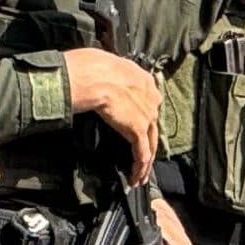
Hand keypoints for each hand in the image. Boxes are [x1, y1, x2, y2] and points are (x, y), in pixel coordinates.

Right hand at [65, 47, 162, 177]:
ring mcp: (147, 114)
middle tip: (142, 162)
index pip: (148, 105)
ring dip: (145, 164)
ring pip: (151, 145)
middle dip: (148, 147)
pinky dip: (139, 168)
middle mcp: (151, 98)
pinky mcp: (138, 129)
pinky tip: (135, 177)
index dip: (144, 121)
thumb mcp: (107, 67)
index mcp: (144, 81)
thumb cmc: (92, 67)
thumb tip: (99, 82)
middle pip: (153, 128)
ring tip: (139, 177)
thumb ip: (111, 78)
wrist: (94, 76)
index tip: (139, 133)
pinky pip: (142, 154)